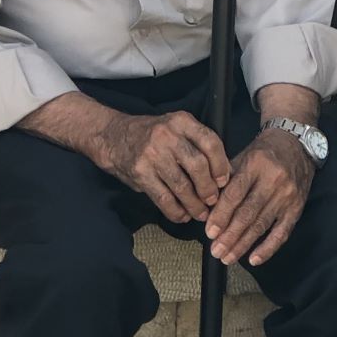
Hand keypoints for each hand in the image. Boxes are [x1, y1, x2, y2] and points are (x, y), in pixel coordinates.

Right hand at [97, 110, 230, 224]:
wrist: (112, 136)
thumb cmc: (152, 136)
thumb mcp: (175, 128)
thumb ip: (196, 145)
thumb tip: (222, 175)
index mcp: (182, 121)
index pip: (210, 142)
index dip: (221, 165)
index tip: (223, 181)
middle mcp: (168, 135)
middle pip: (198, 166)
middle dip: (209, 188)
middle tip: (212, 200)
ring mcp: (152, 154)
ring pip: (181, 185)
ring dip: (194, 204)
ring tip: (200, 213)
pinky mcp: (140, 172)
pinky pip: (163, 197)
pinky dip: (175, 211)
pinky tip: (182, 216)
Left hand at [205, 128, 314, 266]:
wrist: (297, 144)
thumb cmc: (264, 152)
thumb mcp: (243, 156)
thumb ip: (225, 179)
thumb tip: (208, 208)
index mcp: (255, 164)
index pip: (235, 194)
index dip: (221, 215)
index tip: (209, 232)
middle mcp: (273, 180)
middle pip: (248, 213)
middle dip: (229, 235)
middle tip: (215, 251)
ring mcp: (287, 195)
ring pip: (262, 225)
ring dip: (243, 244)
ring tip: (227, 257)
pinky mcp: (297, 208)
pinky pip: (282, 232)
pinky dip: (268, 248)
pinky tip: (254, 259)